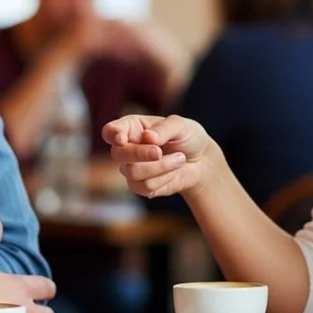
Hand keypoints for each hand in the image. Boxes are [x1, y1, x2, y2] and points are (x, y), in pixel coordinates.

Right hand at [101, 114, 216, 199]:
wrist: (201, 161)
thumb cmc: (187, 137)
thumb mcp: (181, 126)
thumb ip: (164, 128)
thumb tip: (147, 137)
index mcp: (131, 127)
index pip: (110, 131)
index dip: (112, 135)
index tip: (122, 139)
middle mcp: (126, 147)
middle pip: (118, 154)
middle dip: (141, 154)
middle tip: (160, 152)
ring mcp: (131, 168)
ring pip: (133, 172)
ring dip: (161, 167)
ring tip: (180, 159)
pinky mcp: (139, 186)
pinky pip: (145, 187)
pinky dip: (165, 178)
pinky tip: (174, 171)